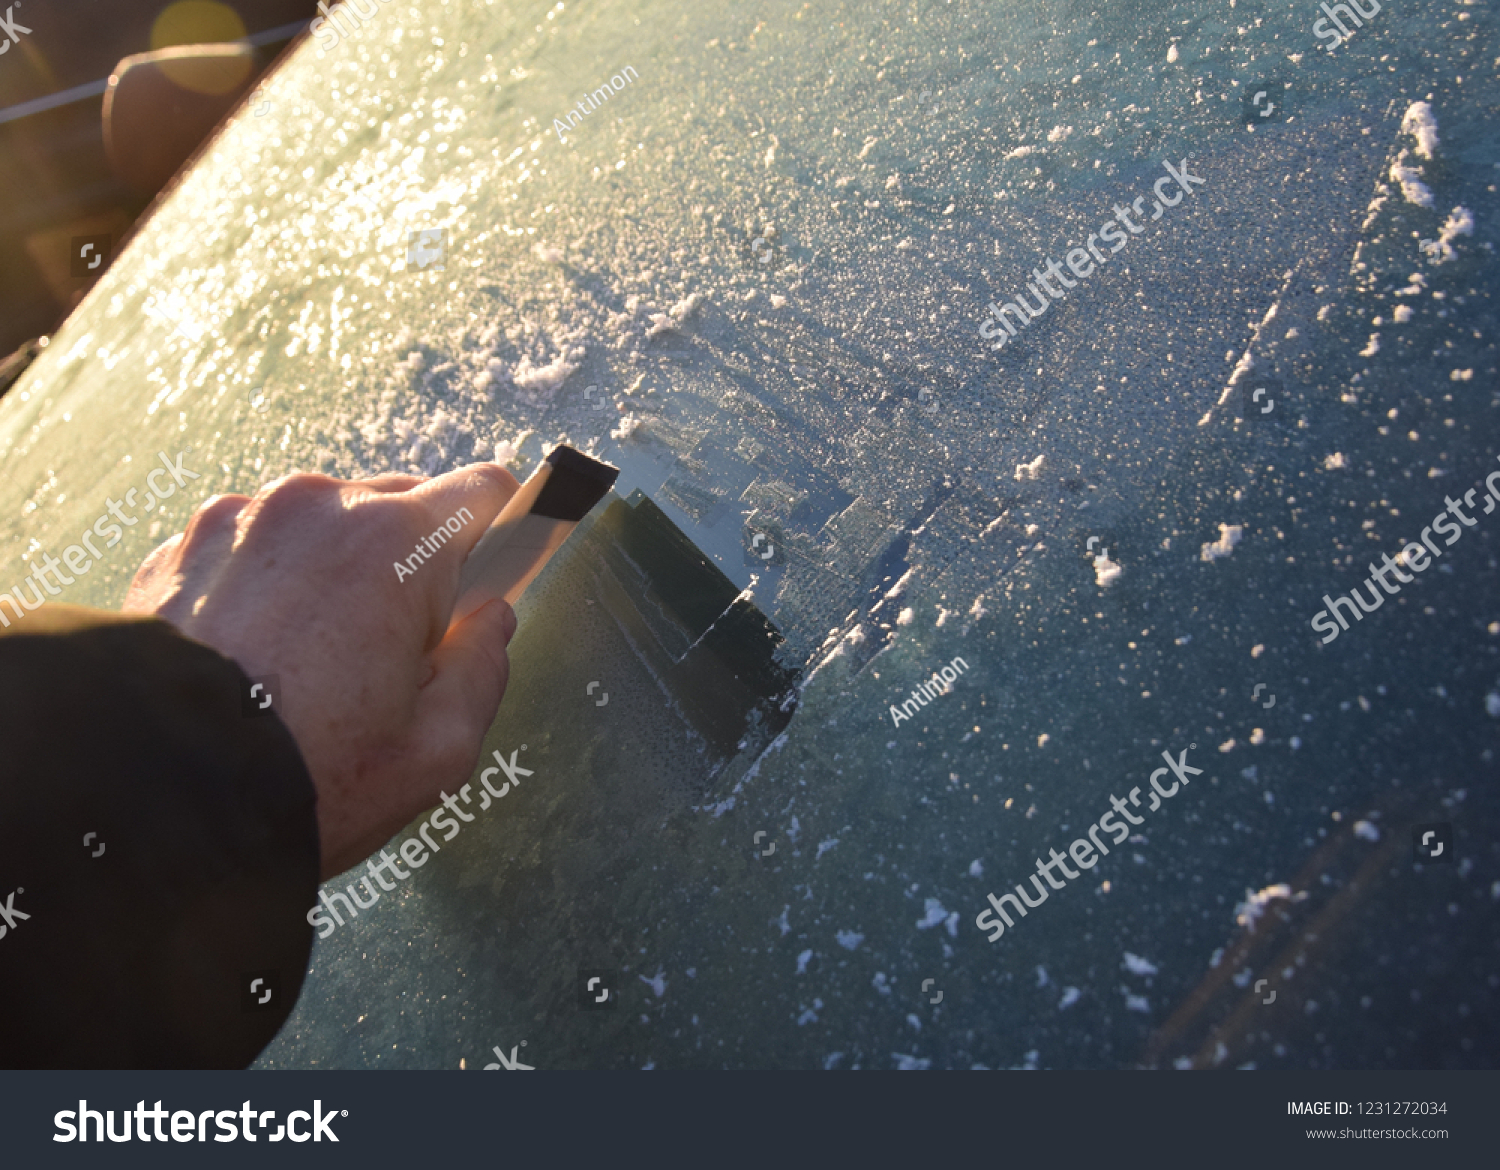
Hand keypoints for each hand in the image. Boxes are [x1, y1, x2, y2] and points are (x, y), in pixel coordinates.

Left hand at [122, 463, 520, 877]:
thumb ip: (484, 669)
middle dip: (413, 563)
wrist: (153, 797)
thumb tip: (489, 622)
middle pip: (400, 505)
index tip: (497, 566)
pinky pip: (254, 547)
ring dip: (336, 570)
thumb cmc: (304, 779)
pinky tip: (258, 655)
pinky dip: (270, 584)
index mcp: (395, 545)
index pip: (483, 491)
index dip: (504, 528)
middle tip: (398, 649)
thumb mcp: (437, 751)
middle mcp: (317, 508)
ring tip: (314, 660)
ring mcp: (240, 519)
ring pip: (323, 525)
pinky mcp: (182, 547)